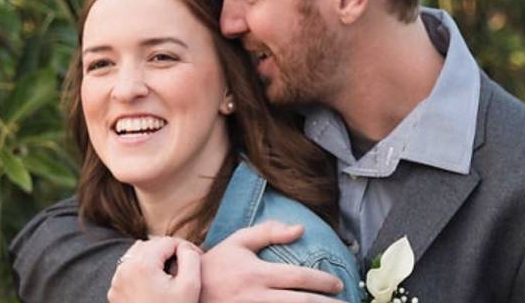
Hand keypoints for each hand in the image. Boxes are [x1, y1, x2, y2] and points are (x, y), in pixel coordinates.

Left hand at [108, 237, 201, 302]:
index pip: (168, 241)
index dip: (185, 248)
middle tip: (186, 265)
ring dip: (154, 258)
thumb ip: (190, 257)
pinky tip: (155, 283)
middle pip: (151, 245)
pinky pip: (128, 270)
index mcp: (142, 265)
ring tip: (170, 272)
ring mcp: (117, 282)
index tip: (197, 258)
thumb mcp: (190, 286)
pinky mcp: (115, 293)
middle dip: (169, 251)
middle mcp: (125, 270)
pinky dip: (142, 270)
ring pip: (137, 255)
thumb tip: (184, 247)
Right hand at [200, 221, 343, 302]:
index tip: (337, 285)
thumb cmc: (216, 264)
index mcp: (257, 274)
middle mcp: (257, 296)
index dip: (321, 282)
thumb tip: (300, 228)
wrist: (187, 289)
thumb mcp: (239, 241)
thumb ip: (269, 232)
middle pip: (300, 302)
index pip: (298, 278)